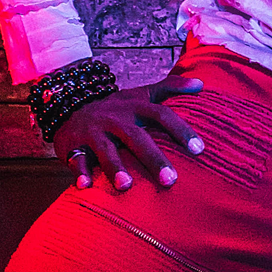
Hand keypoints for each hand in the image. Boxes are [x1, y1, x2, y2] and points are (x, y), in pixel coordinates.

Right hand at [52, 73, 205, 191]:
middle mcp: (116, 118)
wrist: (70, 104)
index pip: (161, 115)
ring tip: (126, 186)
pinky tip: (85, 186)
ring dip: (115, 167)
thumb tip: (201, 84)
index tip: (199, 150)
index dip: (180, 130)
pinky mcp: (74, 145)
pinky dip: (79, 172)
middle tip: (171, 180)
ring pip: (105, 149)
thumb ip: (171, 87)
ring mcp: (94, 132)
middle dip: (153, 158)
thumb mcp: (142, 94)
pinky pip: (76, 159)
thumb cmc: (117, 107)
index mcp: (135, 107)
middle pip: (136, 137)